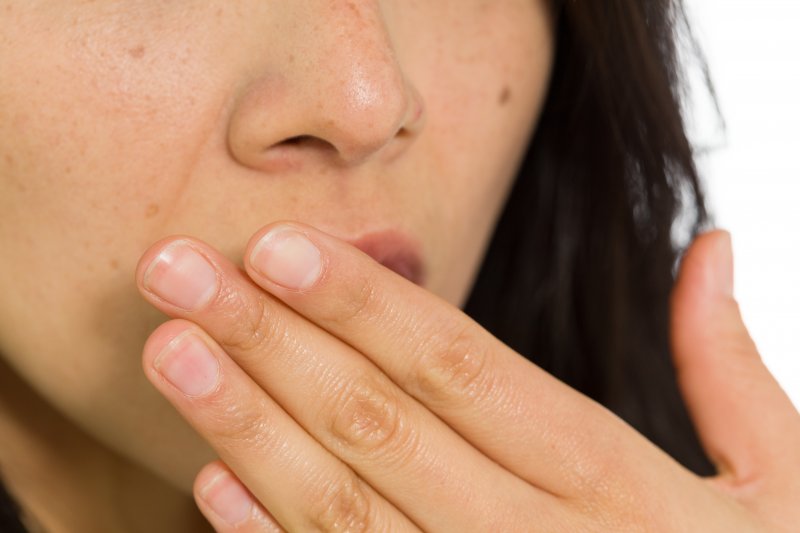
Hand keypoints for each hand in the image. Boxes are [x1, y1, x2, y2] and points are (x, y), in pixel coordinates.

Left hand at [135, 225, 799, 531]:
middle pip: (379, 423)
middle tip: (177, 272)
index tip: (277, 247)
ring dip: (244, 425)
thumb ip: (728, 366)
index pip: (463, 369)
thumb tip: (712, 246)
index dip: (365, 304)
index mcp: (616, 484)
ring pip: (343, 507)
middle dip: (270, 341)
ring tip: (171, 351)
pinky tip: (210, 480)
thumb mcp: (777, 486)